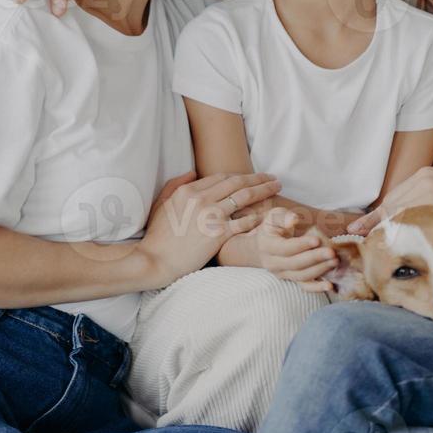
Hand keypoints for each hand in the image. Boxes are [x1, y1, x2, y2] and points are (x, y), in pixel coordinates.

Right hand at [138, 172, 280, 286]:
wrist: (155, 260)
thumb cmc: (157, 236)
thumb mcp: (161, 204)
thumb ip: (175, 185)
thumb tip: (192, 172)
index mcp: (188, 190)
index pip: (221, 177)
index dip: (240, 176)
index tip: (252, 178)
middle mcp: (202, 198)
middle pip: (237, 183)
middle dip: (258, 178)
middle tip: (273, 178)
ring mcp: (211, 216)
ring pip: (245, 197)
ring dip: (264, 191)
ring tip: (276, 190)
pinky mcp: (218, 234)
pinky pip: (244, 221)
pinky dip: (258, 216)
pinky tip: (268, 215)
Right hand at [255, 207, 337, 293]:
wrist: (262, 246)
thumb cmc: (273, 227)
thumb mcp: (274, 216)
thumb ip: (283, 216)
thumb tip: (294, 219)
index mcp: (267, 246)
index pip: (285, 248)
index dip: (301, 245)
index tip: (317, 240)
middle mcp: (273, 263)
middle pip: (295, 264)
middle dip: (315, 258)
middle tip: (331, 252)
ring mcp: (282, 274)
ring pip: (302, 276)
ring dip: (319, 270)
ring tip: (334, 261)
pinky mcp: (291, 280)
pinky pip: (304, 286)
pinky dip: (317, 288)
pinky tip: (330, 286)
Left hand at [350, 167, 432, 250]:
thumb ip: (424, 210)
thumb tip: (394, 225)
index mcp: (425, 176)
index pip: (392, 200)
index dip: (375, 219)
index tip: (356, 231)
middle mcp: (427, 178)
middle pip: (392, 206)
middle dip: (376, 226)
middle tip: (360, 243)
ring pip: (401, 213)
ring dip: (388, 233)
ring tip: (375, 250)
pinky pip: (417, 221)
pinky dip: (405, 235)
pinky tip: (397, 249)